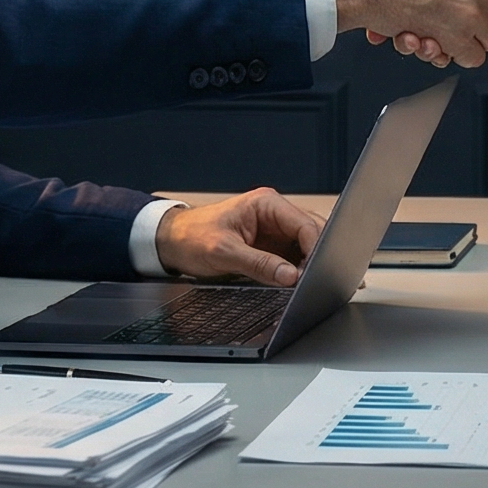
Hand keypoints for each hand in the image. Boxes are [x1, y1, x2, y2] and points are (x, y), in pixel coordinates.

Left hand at [153, 188, 323, 284]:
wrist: (172, 242)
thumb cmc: (192, 237)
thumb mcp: (224, 252)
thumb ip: (259, 264)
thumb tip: (291, 276)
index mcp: (266, 203)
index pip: (305, 224)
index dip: (315, 248)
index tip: (313, 272)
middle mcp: (274, 214)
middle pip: (311, 233)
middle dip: (315, 256)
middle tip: (311, 281)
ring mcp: (274, 230)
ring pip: (305, 246)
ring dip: (306, 264)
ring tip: (302, 284)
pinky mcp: (271, 246)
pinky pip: (292, 257)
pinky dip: (295, 270)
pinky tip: (293, 283)